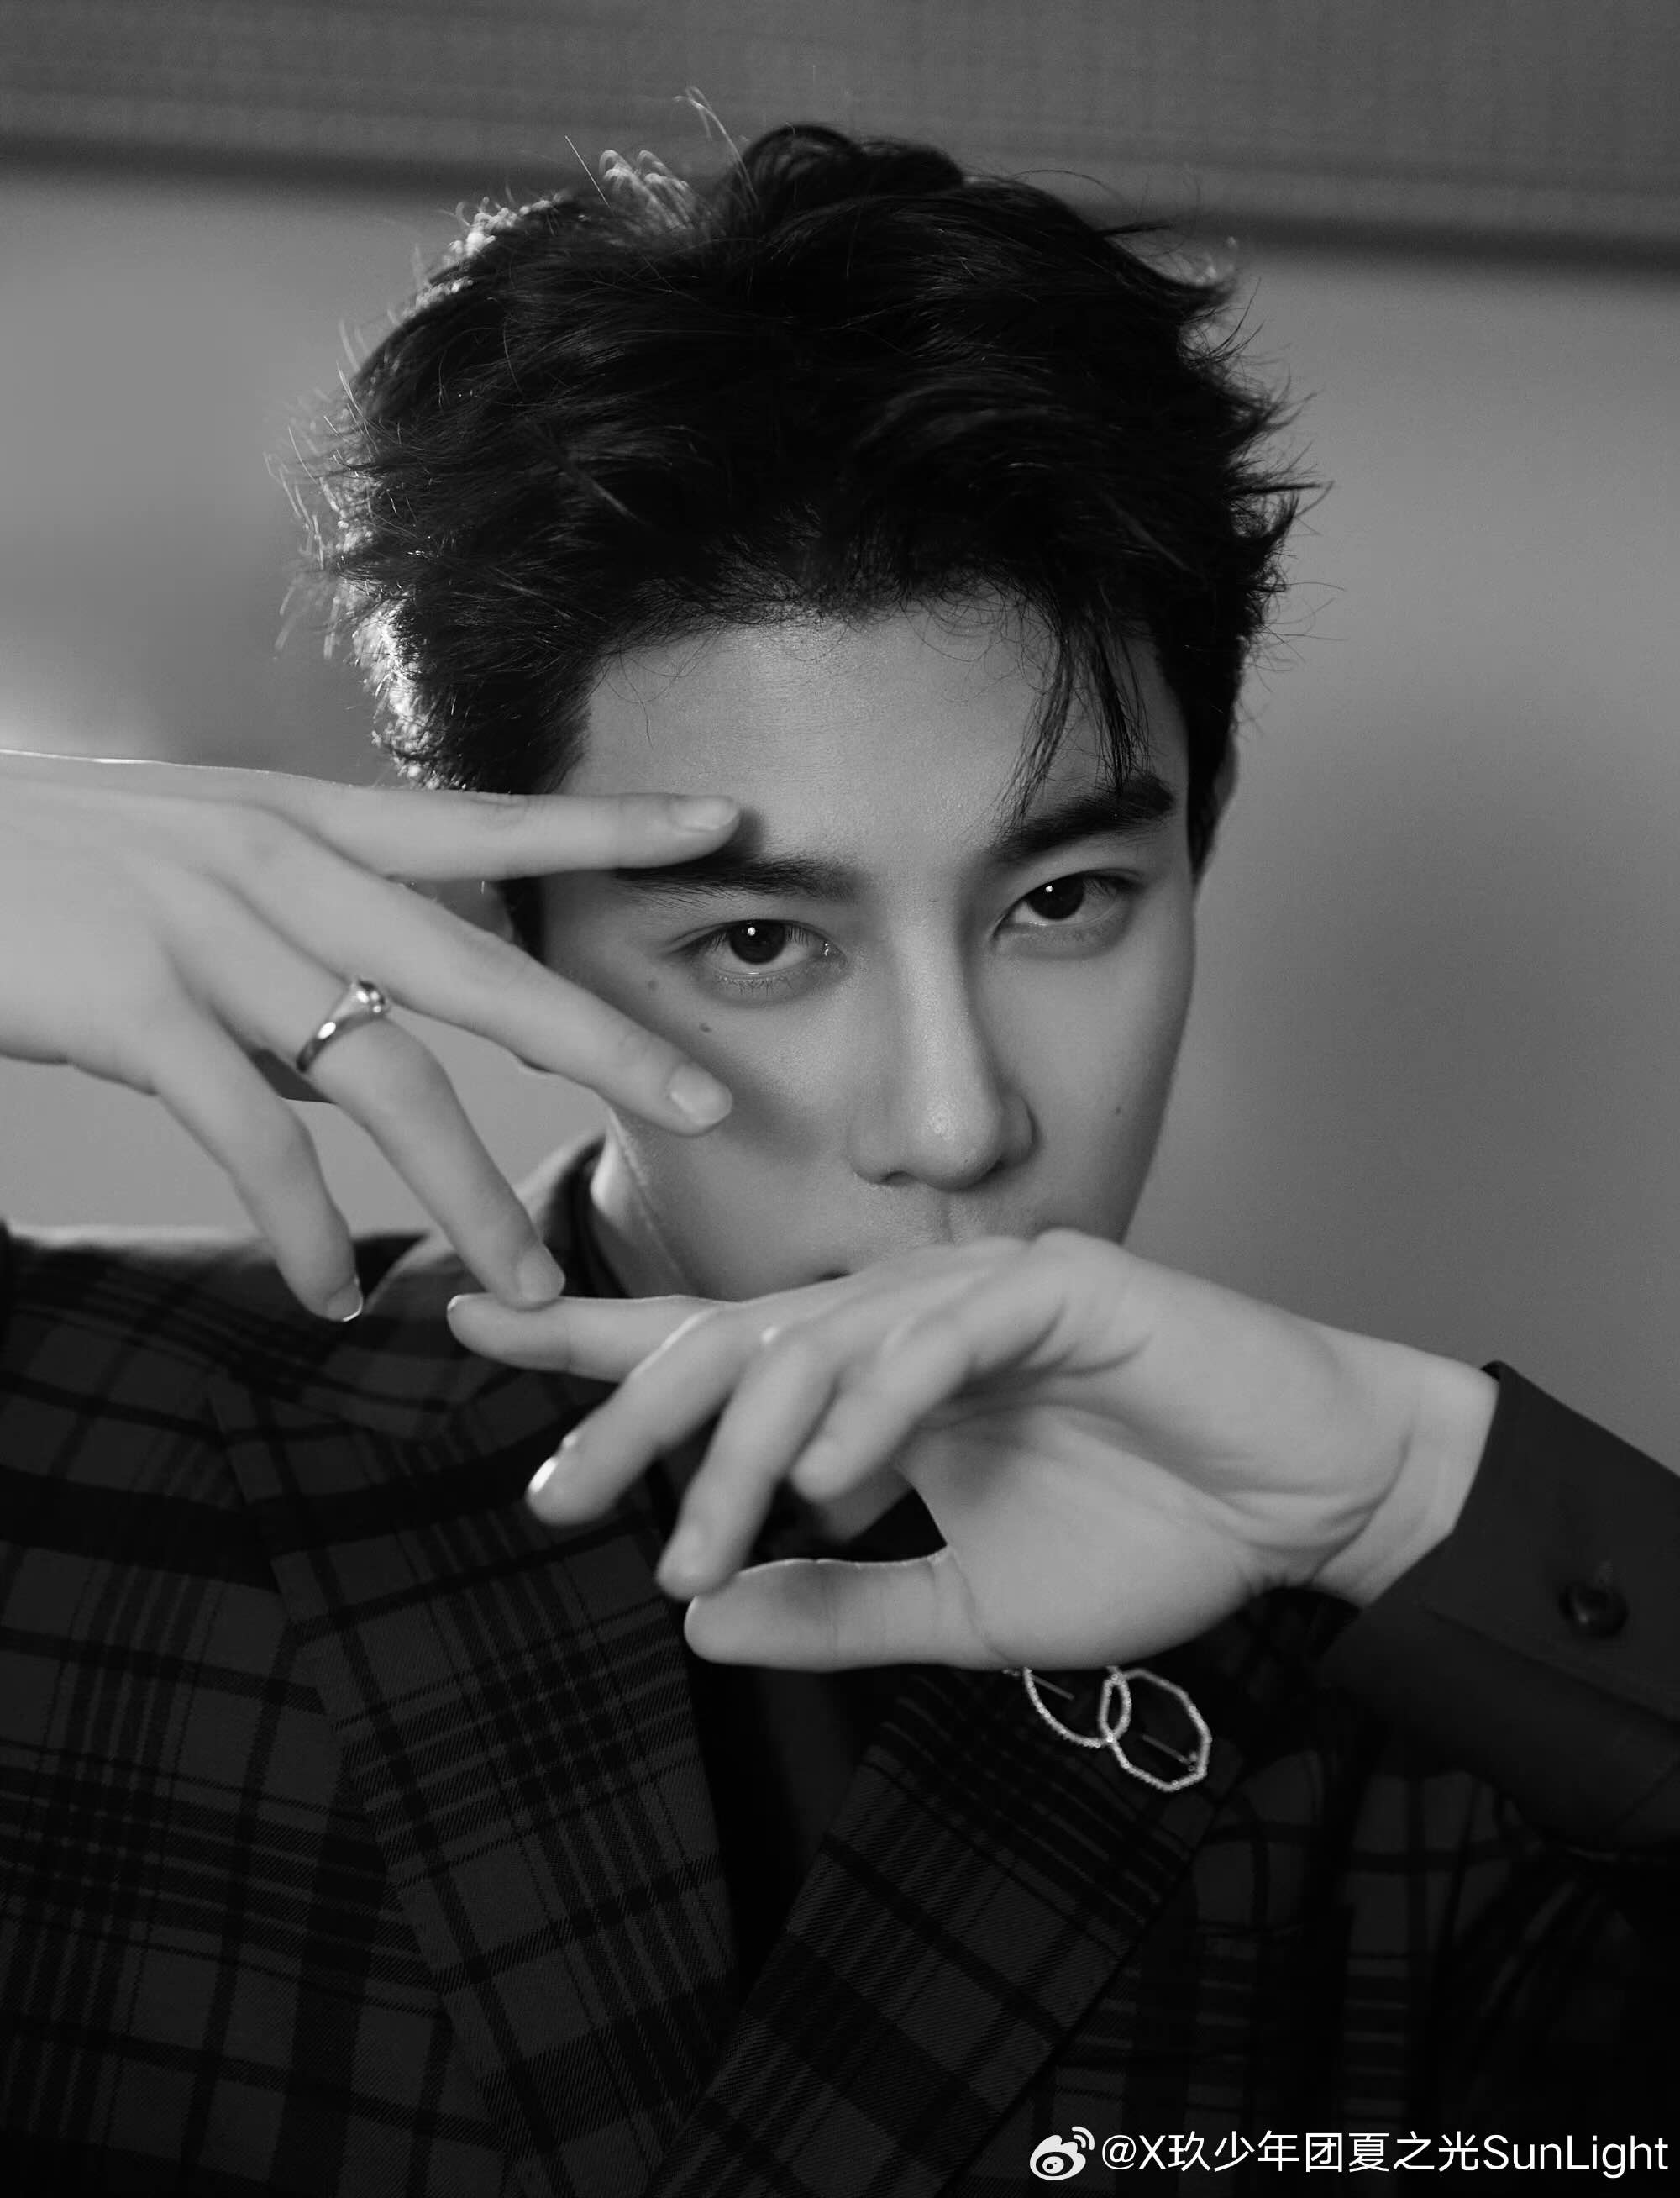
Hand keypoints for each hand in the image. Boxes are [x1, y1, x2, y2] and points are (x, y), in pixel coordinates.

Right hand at [0, 749, 738, 1318]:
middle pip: (475, 967)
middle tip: (703, 1103)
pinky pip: (254, 1141)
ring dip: (465, 1193)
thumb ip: (291, 948)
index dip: (606, 826)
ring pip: (383, 1077)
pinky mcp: (130, 1005)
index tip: (724, 823)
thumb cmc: (38, 872)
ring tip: (526, 1282)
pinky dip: (304, 1231)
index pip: (482, 820)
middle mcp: (271, 864)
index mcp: (295, 819)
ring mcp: (203, 930)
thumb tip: (366, 1046)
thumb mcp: (186, 871)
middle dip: (599, 1042)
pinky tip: (332, 1294)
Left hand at [446, 1233, 1497, 1669]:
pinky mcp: (1062, 1281)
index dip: (589, 1336)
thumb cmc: (1153, 1536)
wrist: (1309, 1503)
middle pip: (731, 1337)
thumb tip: (702, 1630)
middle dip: (630, 1412)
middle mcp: (908, 1315)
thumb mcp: (967, 1606)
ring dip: (742, 1446)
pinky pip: (936, 1334)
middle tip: (557, 1499)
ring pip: (817, 1339)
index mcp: (876, 1380)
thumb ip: (839, 1609)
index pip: (712, 1348)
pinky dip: (875, 1401)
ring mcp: (980, 1287)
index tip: (466, 1323)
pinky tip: (831, 1479)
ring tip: (694, 1545)